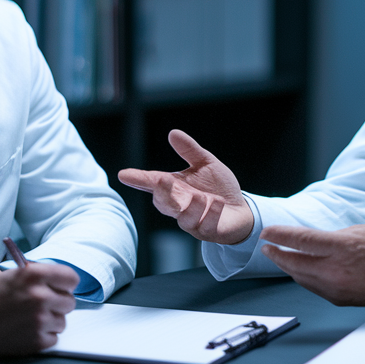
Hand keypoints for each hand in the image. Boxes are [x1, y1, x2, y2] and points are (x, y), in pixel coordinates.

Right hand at [0, 262, 78, 355]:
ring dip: (49, 321)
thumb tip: (62, 284)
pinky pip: (53, 338)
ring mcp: (39, 320)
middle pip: (69, 302)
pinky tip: (24, 331)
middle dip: (57, 304)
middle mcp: (40, 296)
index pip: (71, 278)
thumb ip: (39, 277)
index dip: (65, 284)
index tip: (59, 288)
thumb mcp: (13, 275)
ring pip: (62, 322)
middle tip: (38, 306)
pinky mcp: (36, 341)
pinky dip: (42, 337)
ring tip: (27, 319)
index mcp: (35, 274)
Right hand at [118, 130, 254, 244]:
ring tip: (202, 196)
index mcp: (175, 188)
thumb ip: (190, 150)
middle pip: (163, 203)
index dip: (138, 179)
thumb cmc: (218, 187)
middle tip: (161, 180)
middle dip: (161, 193)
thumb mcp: (206, 164)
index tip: (124, 174)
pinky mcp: (208, 231)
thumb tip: (173, 133)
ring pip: (183, 218)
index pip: (153, 183)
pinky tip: (218, 203)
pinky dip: (211, 214)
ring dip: (191, 206)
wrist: (240, 209)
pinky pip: (206, 225)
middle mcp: (180, 206)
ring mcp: (192, 221)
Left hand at [260, 224, 364, 306]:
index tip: (266, 234)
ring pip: (299, 277)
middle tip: (267, 247)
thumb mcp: (359, 231)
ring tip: (279, 258)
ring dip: (287, 267)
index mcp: (340, 247)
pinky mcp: (337, 299)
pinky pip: (311, 287)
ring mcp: (335, 287)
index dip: (279, 236)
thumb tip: (314, 241)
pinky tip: (299, 271)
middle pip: (293, 262)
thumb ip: (332, 236)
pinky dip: (302, 277)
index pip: (300, 240)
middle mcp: (335, 269)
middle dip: (276, 254)